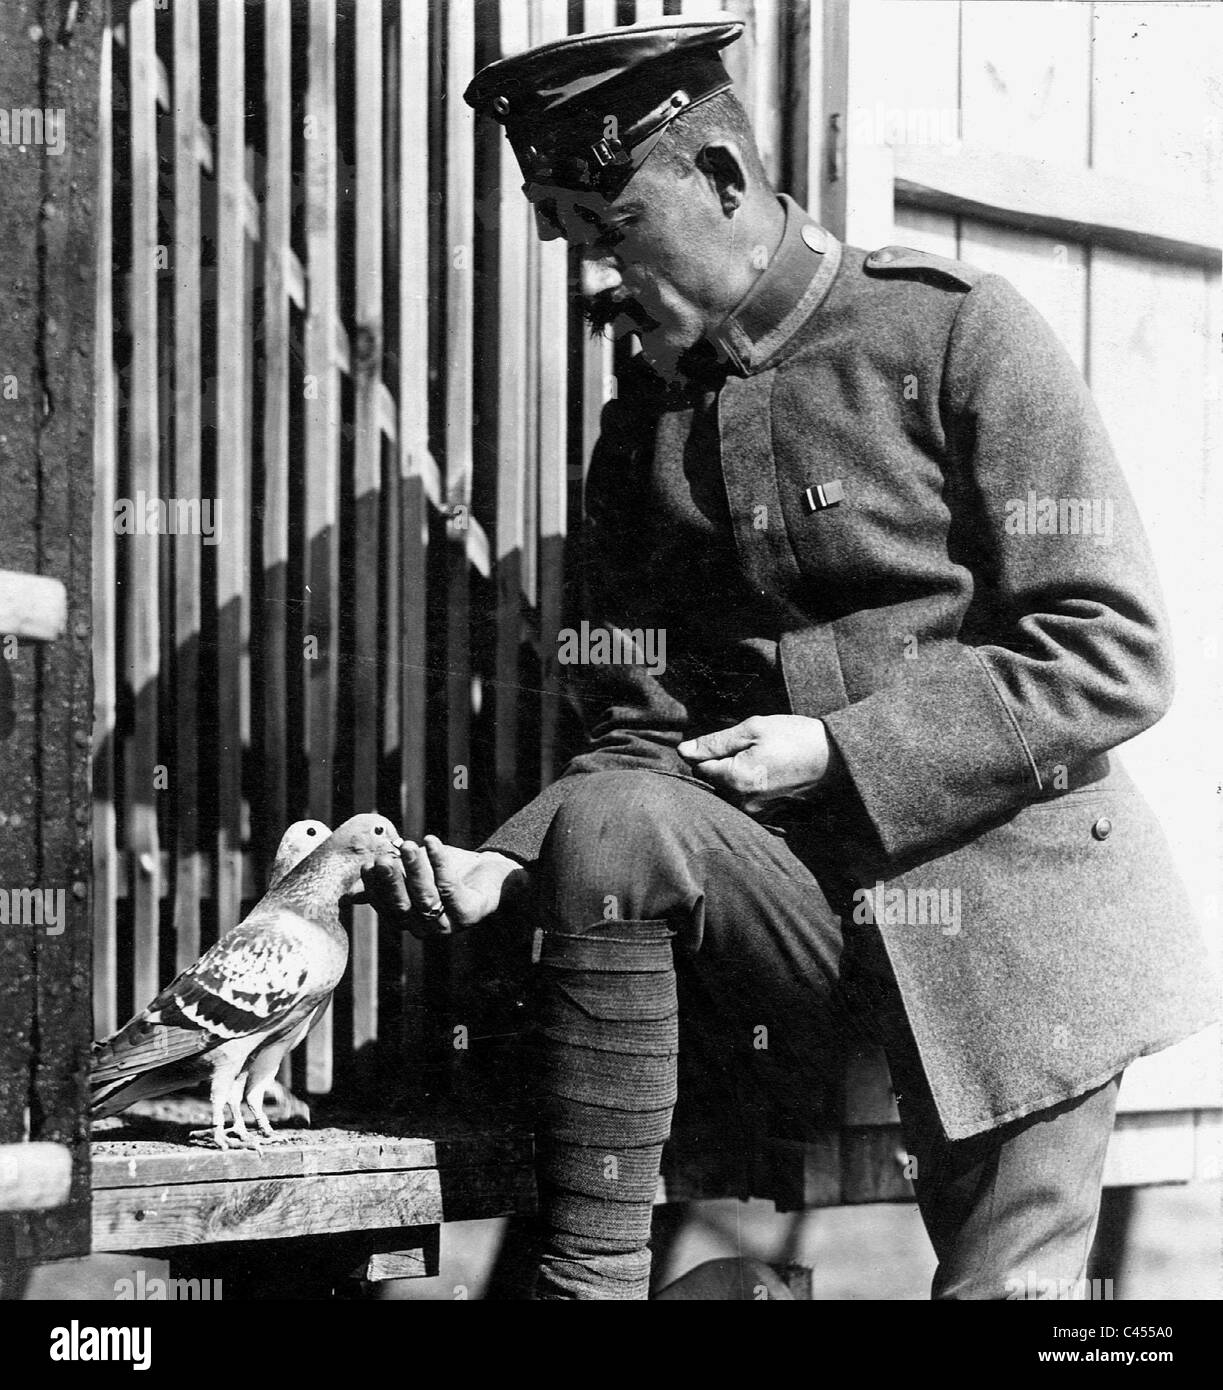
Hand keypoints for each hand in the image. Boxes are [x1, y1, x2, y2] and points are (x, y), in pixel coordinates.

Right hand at [358, 839, 527, 938]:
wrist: (489, 873)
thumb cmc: (447, 873)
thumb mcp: (412, 876)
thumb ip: (385, 883)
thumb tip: (347, 896)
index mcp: (410, 922)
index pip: (386, 907)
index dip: (375, 887)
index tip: (367, 864)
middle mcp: (427, 929)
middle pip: (403, 906)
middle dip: (391, 881)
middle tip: (383, 857)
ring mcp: (449, 924)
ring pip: (426, 897)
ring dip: (415, 869)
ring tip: (408, 845)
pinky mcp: (470, 913)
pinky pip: (450, 887)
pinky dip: (439, 863)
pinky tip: (431, 842)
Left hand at [677, 715, 837, 814]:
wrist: (837, 758)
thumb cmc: (796, 737)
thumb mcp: (754, 729)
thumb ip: (715, 742)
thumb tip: (684, 751)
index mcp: (735, 779)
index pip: (700, 768)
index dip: (709, 751)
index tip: (730, 741)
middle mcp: (743, 802)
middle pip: (713, 783)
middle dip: (722, 765)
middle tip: (750, 748)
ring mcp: (757, 812)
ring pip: (729, 792)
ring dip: (736, 776)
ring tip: (763, 760)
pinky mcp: (770, 814)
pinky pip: (747, 800)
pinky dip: (751, 787)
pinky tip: (770, 773)